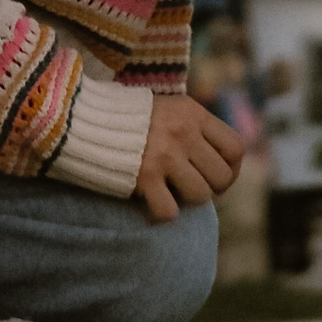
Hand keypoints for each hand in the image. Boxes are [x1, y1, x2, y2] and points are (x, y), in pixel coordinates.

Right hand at [134, 92, 244, 221]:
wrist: (85, 117)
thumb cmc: (132, 118)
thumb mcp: (169, 108)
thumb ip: (196, 129)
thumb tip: (227, 163)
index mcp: (191, 113)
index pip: (236, 148)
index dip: (231, 169)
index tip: (214, 172)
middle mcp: (182, 132)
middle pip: (222, 177)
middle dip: (210, 187)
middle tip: (190, 184)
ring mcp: (164, 155)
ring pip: (201, 196)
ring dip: (187, 199)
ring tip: (171, 189)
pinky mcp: (144, 177)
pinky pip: (171, 212)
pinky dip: (161, 212)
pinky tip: (151, 200)